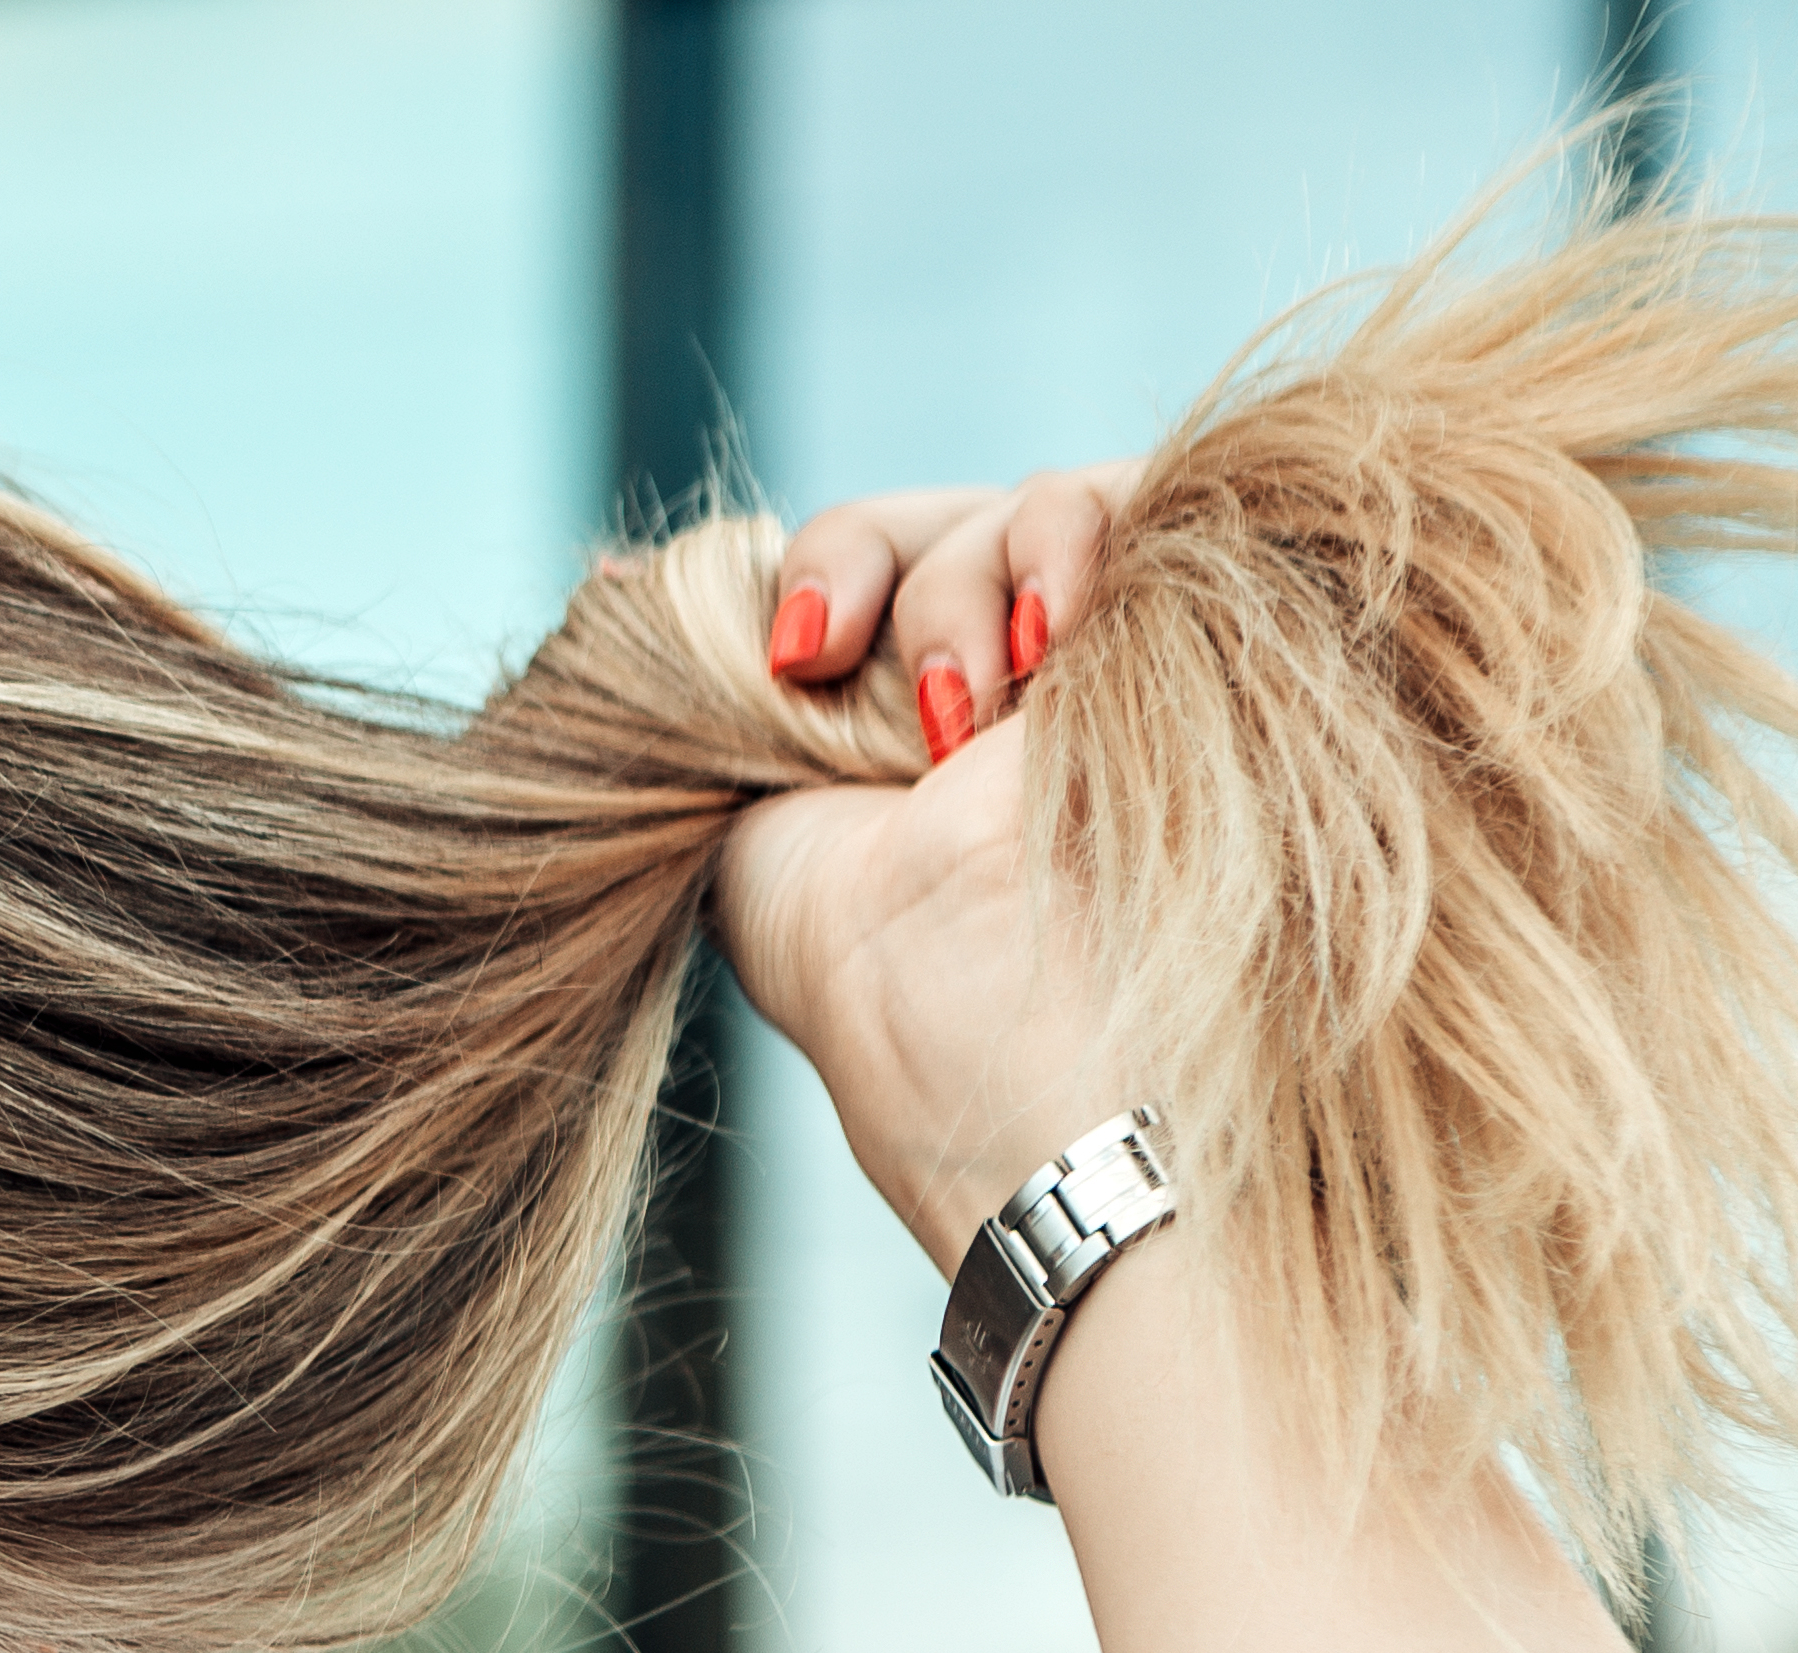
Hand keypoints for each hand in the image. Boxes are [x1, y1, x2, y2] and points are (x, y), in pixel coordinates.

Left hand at [708, 466, 1143, 1266]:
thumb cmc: (858, 957)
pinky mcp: (1194, 624)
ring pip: (1028, 505)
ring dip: (963, 585)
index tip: (787, 655)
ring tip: (961, 719)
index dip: (818, 574)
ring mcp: (1104, 653)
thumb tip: (603, 584)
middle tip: (828, 662)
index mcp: (894, 717)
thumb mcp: (737, 813)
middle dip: (865, 560)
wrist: (998, 1012)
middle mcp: (1003, 677)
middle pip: (932, 522)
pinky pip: (1143, 495)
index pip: (858, 564)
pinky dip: (1075, 534)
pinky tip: (1046, 645)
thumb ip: (692, 700)